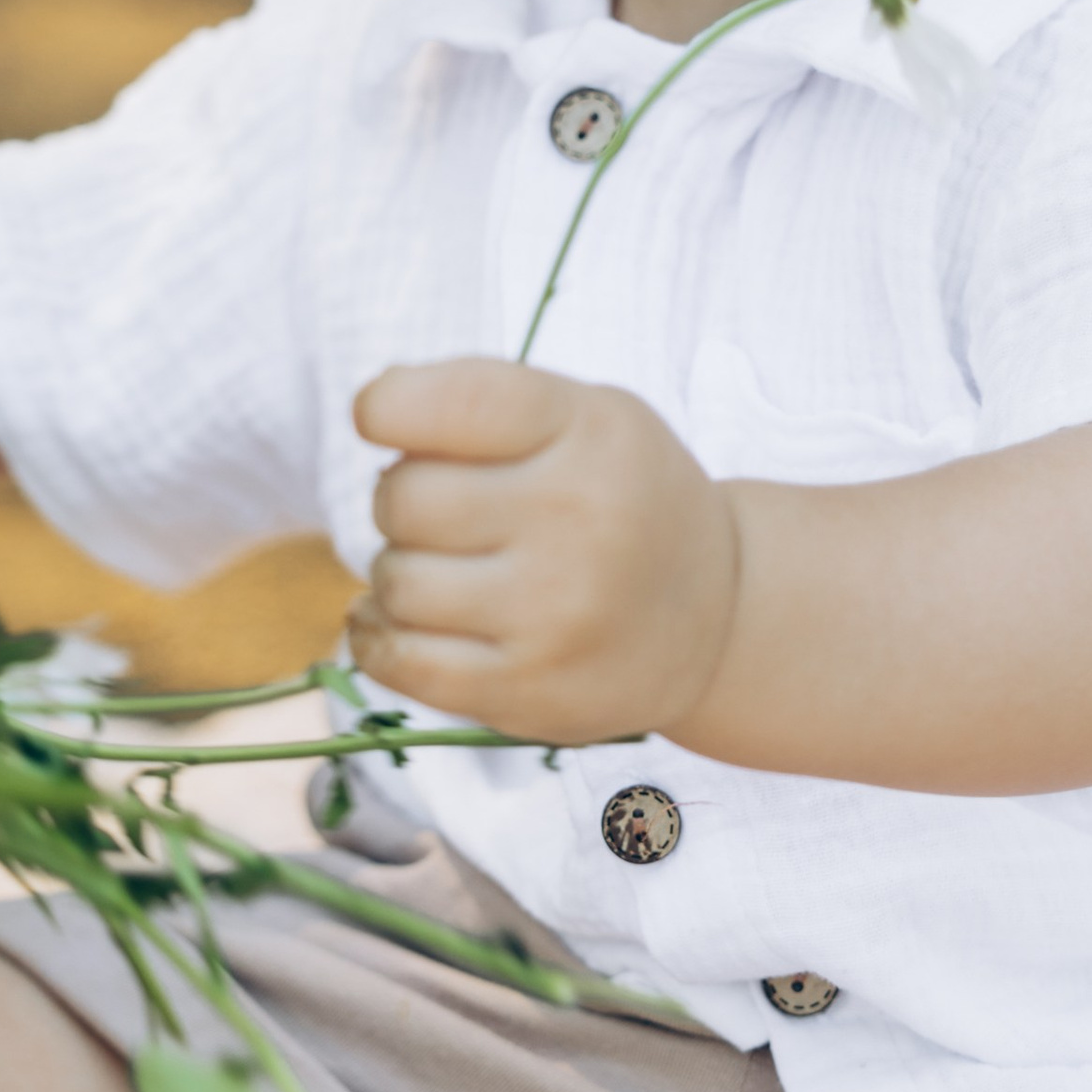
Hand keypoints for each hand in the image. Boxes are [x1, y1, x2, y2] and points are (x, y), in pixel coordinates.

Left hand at [350, 359, 740, 746]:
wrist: (718, 617)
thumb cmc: (622, 497)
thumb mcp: (587, 417)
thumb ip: (485, 401)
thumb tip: (373, 411)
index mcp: (589, 432)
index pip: (450, 402)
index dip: (386, 407)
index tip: (378, 417)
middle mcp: (578, 519)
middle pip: (403, 498)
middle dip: (403, 501)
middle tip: (445, 514)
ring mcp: (554, 613)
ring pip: (396, 581)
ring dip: (399, 573)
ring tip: (445, 570)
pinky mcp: (528, 690)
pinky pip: (400, 662)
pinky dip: (376, 637)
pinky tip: (392, 620)